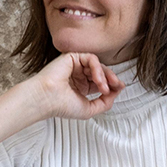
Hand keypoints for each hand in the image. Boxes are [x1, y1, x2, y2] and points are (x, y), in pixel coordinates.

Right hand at [0, 52, 125, 143]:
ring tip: (105, 88)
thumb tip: (117, 92)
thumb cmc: (63, 106)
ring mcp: (75, 66)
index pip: (101, 82)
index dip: (112, 85)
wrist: (46, 100)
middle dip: (112, 79)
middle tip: (118, 85)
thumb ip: (105, 102)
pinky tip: (98, 80)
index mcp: (81, 87)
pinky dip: (98, 68)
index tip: (120, 88)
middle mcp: (78, 75)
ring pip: (98, 65)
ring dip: (105, 76)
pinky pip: (91, 58)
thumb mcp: (90, 108)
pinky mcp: (72, 57)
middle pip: (101, 72)